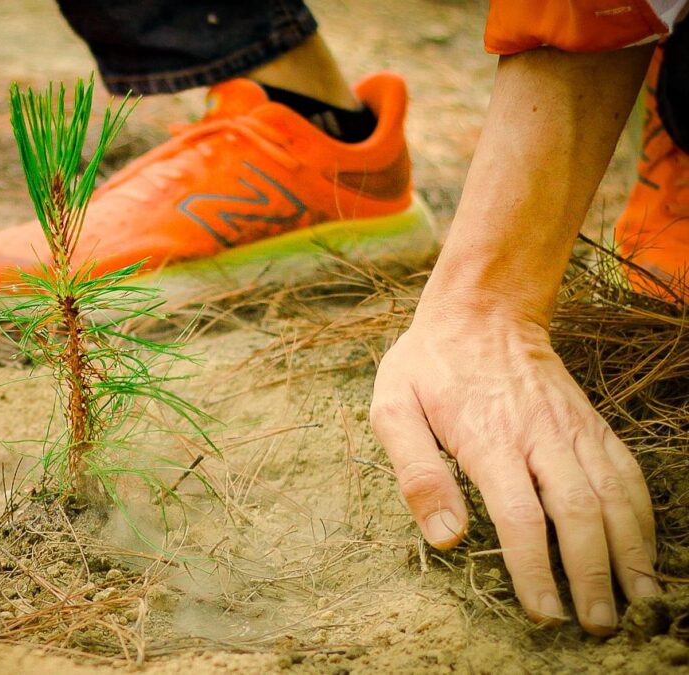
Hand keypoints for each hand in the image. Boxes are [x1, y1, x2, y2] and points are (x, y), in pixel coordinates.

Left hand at [370, 306, 658, 634]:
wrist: (481, 310)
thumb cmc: (428, 366)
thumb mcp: (394, 408)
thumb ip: (416, 471)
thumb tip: (445, 536)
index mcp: (488, 438)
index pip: (520, 517)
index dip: (536, 570)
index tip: (544, 613)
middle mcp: (539, 435)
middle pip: (578, 513)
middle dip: (593, 574)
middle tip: (597, 625)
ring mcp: (571, 428)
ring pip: (614, 496)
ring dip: (631, 552)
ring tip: (638, 603)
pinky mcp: (590, 424)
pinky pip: (626, 473)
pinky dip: (642, 515)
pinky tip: (644, 551)